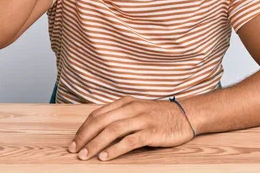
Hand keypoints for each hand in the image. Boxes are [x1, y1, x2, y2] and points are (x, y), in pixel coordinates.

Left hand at [67, 96, 194, 160]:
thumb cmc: (159, 115)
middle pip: (101, 121)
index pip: (97, 114)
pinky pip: (130, 140)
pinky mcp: (152, 131)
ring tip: (85, 155)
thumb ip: (119, 116)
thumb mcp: (137, 109)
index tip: (73, 142)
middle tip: (74, 150)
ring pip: (113, 130)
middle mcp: (131, 108)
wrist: (186, 115)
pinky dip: (115, 149)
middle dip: (85, 136)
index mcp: (125, 102)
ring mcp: (142, 119)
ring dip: (96, 144)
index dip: (83, 129)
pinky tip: (105, 157)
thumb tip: (96, 130)